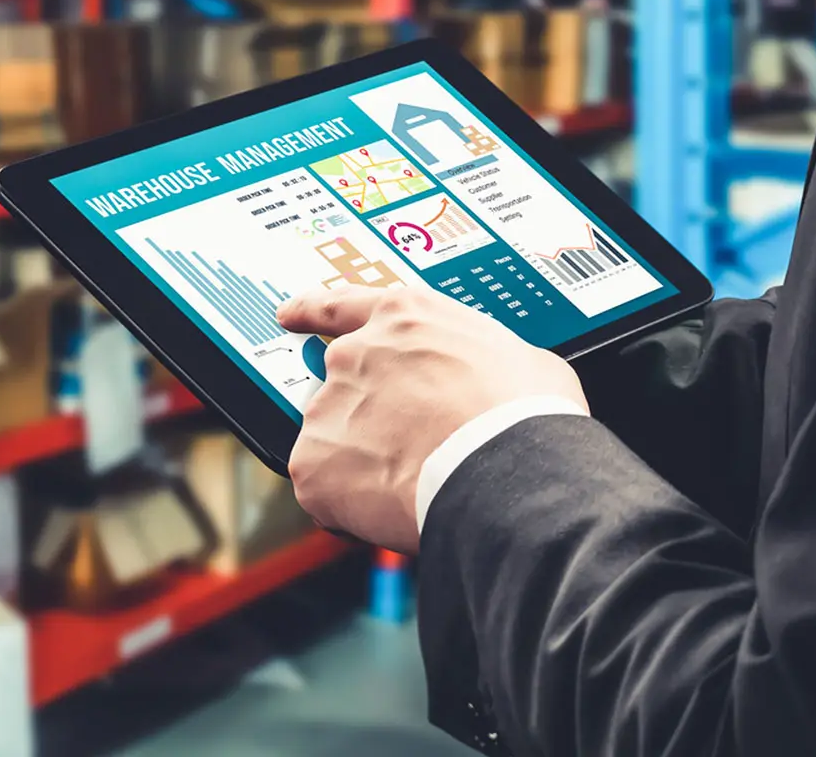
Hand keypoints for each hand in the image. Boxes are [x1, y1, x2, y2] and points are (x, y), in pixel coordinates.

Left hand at [276, 284, 586, 554]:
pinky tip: (392, 510)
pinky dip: (349, 507)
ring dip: (364, 464)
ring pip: (336, 443)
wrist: (506, 472)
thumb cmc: (526, 417)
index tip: (290, 316)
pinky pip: (324, 490)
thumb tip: (493, 380)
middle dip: (369, 420)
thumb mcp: (522, 360)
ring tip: (417, 484)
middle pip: (345, 389)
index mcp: (405, 317)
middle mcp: (356, 353)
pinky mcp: (313, 462)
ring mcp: (329, 406)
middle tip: (414, 451)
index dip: (311, 311)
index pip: (341, 305)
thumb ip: (482, 360)